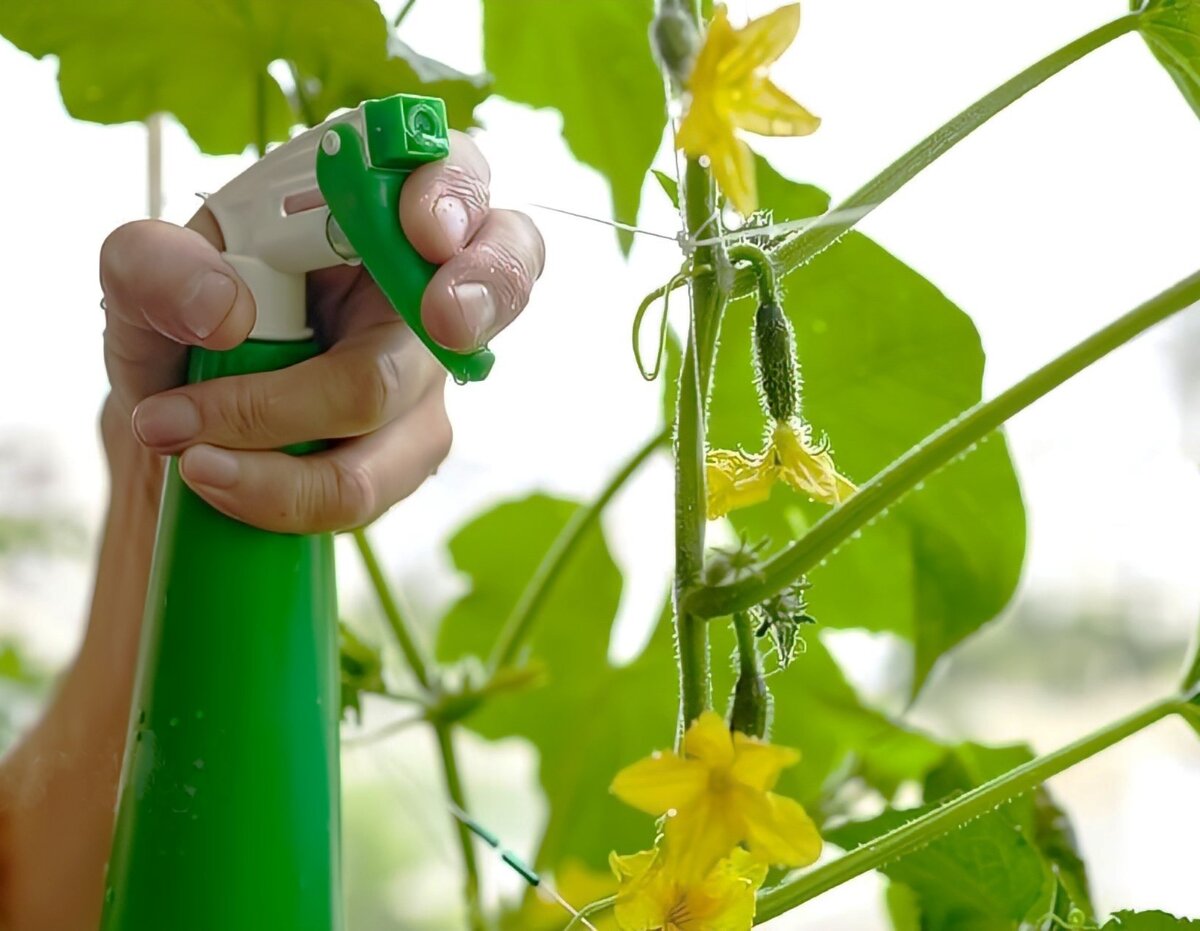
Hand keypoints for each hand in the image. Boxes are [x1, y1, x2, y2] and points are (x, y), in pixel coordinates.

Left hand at [98, 130, 542, 532]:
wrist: (177, 426)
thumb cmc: (179, 325)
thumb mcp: (138, 277)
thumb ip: (157, 265)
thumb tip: (227, 313)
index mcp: (368, 206)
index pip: (454, 174)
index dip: (455, 193)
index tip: (422, 228)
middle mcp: (417, 286)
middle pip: (492, 287)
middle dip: (480, 297)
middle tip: (445, 321)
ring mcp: (425, 376)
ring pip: (410, 415)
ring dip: (290, 435)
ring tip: (189, 446)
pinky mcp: (408, 453)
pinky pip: (368, 488)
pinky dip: (283, 491)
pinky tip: (216, 479)